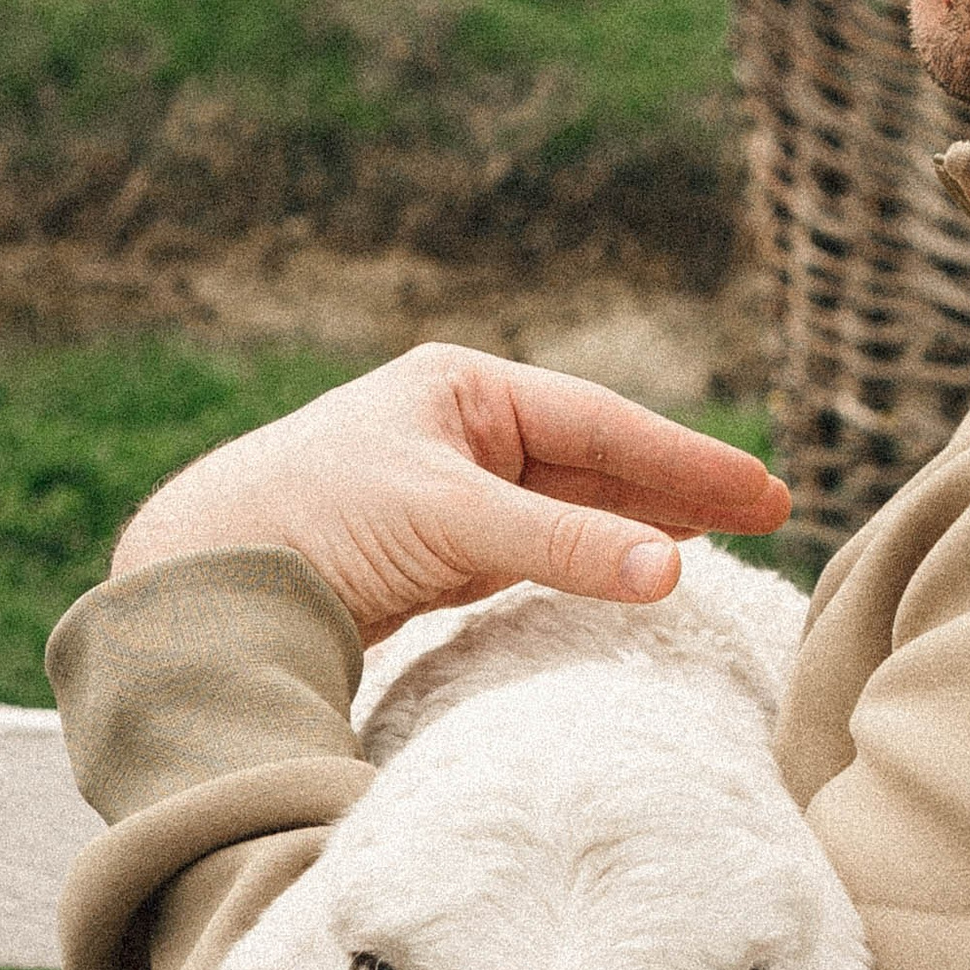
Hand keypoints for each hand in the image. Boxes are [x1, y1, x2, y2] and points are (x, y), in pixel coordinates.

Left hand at [108, 340, 790, 635]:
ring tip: (719, 539)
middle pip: (595, 459)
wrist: (201, 580)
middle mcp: (460, 429)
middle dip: (679, 486)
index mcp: (462, 389)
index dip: (688, 462)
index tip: (764, 494)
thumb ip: (564, 544)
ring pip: (570, 505)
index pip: (602, 423)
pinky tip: (633, 567)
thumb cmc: (312, 518)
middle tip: (768, 514)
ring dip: (642, 523)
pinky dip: (590, 556)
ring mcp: (449, 488)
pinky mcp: (432, 549)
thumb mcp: (451, 520)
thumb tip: (672, 571)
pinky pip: (536, 547)